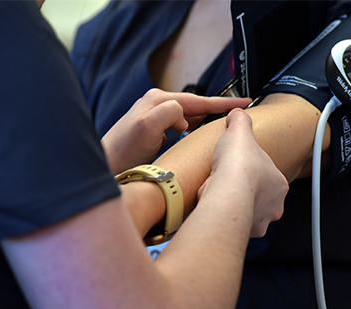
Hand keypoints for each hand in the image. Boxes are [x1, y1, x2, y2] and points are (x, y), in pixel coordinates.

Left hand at [101, 88, 250, 173]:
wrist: (106, 167)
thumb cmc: (123, 152)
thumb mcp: (147, 128)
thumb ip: (168, 113)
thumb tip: (184, 116)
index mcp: (158, 101)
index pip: (198, 100)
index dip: (223, 103)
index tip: (244, 103)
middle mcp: (157, 104)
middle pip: (196, 105)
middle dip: (217, 108)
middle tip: (239, 113)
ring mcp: (155, 115)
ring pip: (190, 114)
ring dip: (206, 117)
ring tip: (224, 121)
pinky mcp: (154, 128)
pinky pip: (182, 123)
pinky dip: (194, 125)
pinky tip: (199, 131)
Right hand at [198, 109, 287, 236]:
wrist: (227, 191)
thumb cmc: (238, 166)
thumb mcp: (240, 132)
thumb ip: (240, 122)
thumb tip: (238, 113)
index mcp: (279, 183)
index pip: (268, 178)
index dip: (253, 172)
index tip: (241, 169)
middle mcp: (274, 206)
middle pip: (261, 200)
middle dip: (247, 194)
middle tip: (230, 185)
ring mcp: (260, 221)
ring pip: (249, 216)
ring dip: (237, 208)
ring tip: (221, 198)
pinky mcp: (243, 233)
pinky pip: (234, 227)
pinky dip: (226, 219)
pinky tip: (216, 210)